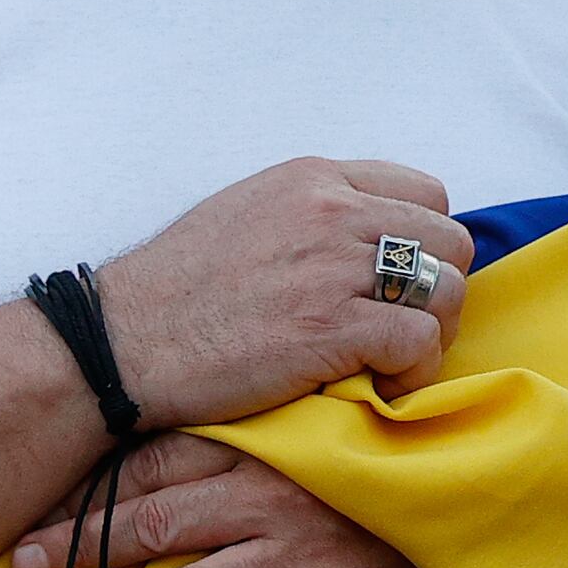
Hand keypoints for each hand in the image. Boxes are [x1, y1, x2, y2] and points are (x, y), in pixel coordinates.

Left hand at [7, 437, 466, 567]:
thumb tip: (152, 451)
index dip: (89, 489)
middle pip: (153, 524)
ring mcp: (299, 557)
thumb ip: (245, 435)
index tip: (35, 509)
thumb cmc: (385, 468)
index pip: (156, 461)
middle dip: (79, 550)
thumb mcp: (318, 431)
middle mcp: (275, 498)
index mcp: (268, 444)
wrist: (484, 509)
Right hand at [94, 158, 471, 429]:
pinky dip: (413, 371)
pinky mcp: (331, 330)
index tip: (398, 286)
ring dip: (434, 334)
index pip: (426, 194)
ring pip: (447, 290)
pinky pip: (420, 341)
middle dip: (438, 290)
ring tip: (395, 364)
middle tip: (405, 331)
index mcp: (313, 180)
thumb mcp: (241, 215)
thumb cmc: (169, 294)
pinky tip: (381, 387)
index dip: (425, 245)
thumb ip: (307, 215)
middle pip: (449, 241)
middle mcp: (332, 212)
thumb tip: (358, 241)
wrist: (118, 344)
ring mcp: (333, 269)